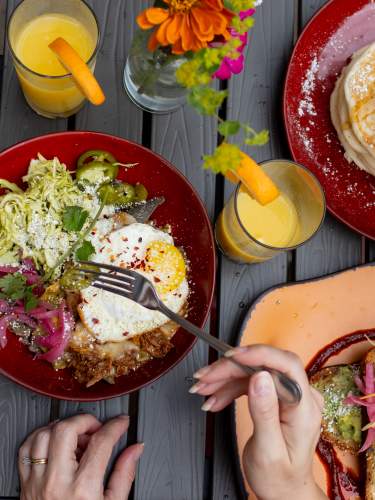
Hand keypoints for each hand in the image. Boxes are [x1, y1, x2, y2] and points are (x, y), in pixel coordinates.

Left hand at [19, 414, 143, 499]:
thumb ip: (124, 473)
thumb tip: (135, 449)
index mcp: (83, 489)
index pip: (100, 441)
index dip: (115, 425)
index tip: (121, 423)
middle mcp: (57, 483)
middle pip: (66, 430)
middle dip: (86, 421)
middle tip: (97, 427)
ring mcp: (38, 483)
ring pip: (44, 435)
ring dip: (63, 428)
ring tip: (77, 437)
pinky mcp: (25, 486)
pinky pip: (26, 450)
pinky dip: (40, 438)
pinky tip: (55, 443)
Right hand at [190, 345, 326, 499]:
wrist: (283, 491)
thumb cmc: (279, 478)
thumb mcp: (268, 450)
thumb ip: (265, 412)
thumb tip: (260, 376)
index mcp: (305, 408)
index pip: (287, 366)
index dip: (259, 355)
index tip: (232, 356)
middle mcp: (300, 396)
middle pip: (265, 366)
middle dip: (231, 368)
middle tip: (205, 378)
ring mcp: (288, 395)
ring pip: (253, 372)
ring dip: (225, 378)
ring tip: (203, 389)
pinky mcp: (276, 396)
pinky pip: (250, 382)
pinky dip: (229, 387)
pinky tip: (215, 397)